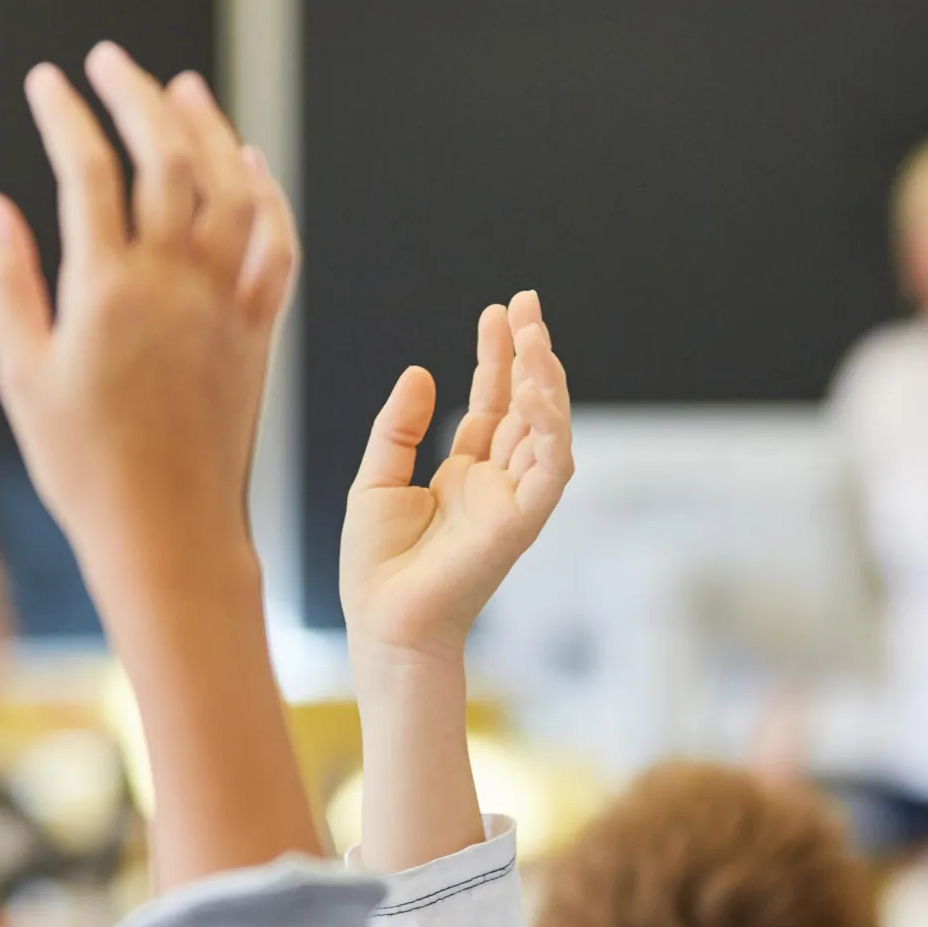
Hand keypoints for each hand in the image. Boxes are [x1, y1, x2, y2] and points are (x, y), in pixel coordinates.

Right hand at [0, 45, 296, 578]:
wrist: (170, 533)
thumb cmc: (83, 468)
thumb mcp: (23, 377)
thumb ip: (7, 283)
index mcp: (107, 292)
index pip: (88, 173)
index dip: (66, 117)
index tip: (46, 81)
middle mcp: (175, 286)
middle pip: (166, 161)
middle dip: (136, 98)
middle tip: (108, 61)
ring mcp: (224, 306)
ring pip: (229, 191)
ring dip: (207, 130)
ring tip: (180, 88)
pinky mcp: (257, 333)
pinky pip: (274, 248)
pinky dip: (266, 197)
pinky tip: (250, 164)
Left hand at [340, 291, 573, 664]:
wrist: (382, 624)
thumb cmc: (377, 568)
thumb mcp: (376, 479)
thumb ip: (399, 427)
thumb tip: (422, 370)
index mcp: (465, 474)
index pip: (492, 403)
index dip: (498, 356)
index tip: (500, 310)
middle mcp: (496, 484)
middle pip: (525, 406)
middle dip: (531, 353)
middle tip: (527, 303)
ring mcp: (513, 501)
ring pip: (547, 430)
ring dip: (546, 381)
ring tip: (535, 335)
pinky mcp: (521, 522)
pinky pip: (550, 470)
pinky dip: (551, 429)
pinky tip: (538, 390)